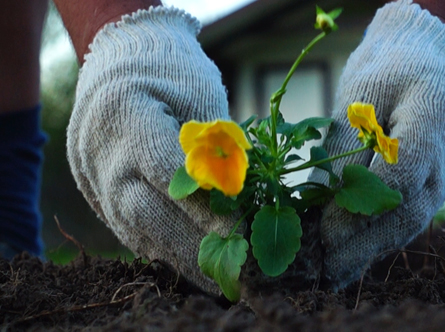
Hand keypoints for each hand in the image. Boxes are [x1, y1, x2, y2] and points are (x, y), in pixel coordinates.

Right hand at [66, 7, 231, 293]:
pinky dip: (154, 243)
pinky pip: (120, 222)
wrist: (124, 56)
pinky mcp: (91, 183)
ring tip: (211, 277)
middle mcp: (101, 147)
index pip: (165, 173)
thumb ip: (214, 146)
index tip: (236, 231)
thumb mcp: (201, 95)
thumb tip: (238, 199)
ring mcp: (90, 169)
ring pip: (130, 223)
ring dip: (172, 253)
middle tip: (228, 270)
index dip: (201, 207)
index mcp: (127, 112)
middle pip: (143, 209)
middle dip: (188, 244)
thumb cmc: (174, 71)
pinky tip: (181, 259)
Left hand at [311, 0, 444, 288]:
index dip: (362, 212)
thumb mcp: (356, 100)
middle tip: (326, 271)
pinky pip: (413, 215)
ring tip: (336, 274)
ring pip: (412, 220)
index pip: (401, 177)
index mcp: (432, 115)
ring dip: (373, 249)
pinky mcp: (442, 182)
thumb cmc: (383, 71)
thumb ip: (347, 153)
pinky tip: (356, 257)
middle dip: (364, 245)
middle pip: (409, 210)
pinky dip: (383, 237)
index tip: (326, 235)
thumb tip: (325, 209)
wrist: (424, 59)